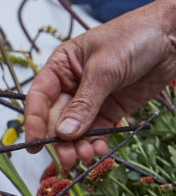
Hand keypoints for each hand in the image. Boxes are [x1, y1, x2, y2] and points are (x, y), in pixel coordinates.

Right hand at [25, 0, 175, 168]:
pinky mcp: (110, 110)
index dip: (34, 121)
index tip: (35, 144)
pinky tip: (100, 151)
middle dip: (60, 141)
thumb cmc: (134, 36)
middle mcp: (71, 85)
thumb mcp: (104, 68)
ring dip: (78, 146)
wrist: (172, 35)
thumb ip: (84, 102)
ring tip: (87, 157)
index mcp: (61, 67)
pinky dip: (96, 144)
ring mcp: (91, 100)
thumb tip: (64, 132)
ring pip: (76, 130)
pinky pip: (97, 131)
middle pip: (56, 119)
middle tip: (67, 160)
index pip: (39, 97)